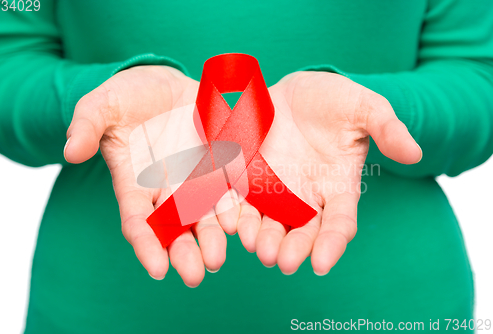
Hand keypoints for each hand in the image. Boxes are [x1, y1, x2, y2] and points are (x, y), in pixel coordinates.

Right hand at [64, 66, 236, 286]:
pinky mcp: (221, 165)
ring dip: (214, 238)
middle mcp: (168, 189)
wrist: (165, 86)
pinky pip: (232, 190)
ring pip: (207, 216)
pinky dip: (238, 208)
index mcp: (136, 182)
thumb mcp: (103, 104)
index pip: (139, 220)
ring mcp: (197, 179)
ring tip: (219, 257)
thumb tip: (70, 151)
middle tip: (195, 275)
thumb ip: (87, 125)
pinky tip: (245, 223)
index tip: (158, 269)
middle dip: (185, 252)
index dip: (147, 244)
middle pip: (177, 228)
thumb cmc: (129, 97)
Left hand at [236, 71, 421, 274]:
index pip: (338, 223)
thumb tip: (415, 154)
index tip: (321, 264)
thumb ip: (386, 128)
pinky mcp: (248, 178)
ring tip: (257, 247)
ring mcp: (275, 190)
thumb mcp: (363, 107)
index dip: (332, 244)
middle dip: (293, 248)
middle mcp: (306, 196)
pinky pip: (240, 201)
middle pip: (302, 231)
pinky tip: (231, 223)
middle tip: (282, 261)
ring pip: (269, 222)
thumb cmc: (333, 100)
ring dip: (262, 237)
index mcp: (337, 186)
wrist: (293, 91)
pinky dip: (236, 214)